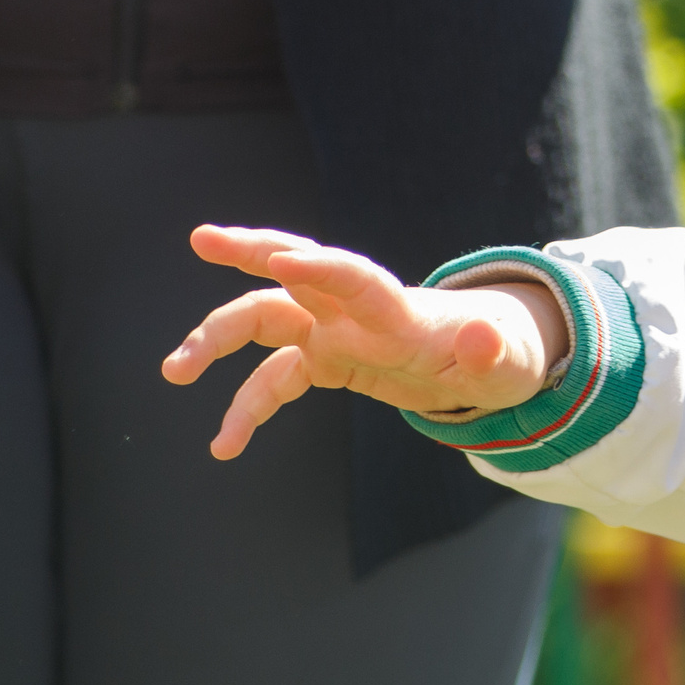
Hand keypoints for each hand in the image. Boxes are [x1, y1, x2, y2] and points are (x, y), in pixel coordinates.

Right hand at [162, 226, 570, 460]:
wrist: (490, 360)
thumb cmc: (503, 357)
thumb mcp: (509, 363)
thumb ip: (492, 353)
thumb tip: (486, 340)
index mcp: (400, 311)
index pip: (357, 279)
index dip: (321, 268)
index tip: (279, 258)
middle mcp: (358, 314)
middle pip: (296, 273)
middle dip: (250, 250)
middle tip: (200, 237)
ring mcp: (336, 333)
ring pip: (265, 320)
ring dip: (217, 338)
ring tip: (174, 372)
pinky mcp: (327, 360)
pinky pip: (273, 379)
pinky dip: (245, 408)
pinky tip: (223, 447)